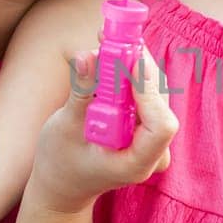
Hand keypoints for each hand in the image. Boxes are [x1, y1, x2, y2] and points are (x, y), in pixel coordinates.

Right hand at [25, 45, 176, 214]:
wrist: (64, 184)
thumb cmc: (61, 163)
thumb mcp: (65, 128)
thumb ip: (80, 92)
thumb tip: (86, 55)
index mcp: (136, 162)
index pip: (161, 126)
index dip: (148, 91)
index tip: (129, 62)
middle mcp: (153, 151)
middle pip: (158, 99)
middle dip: (136, 65)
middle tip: (110, 38)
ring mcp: (152, 137)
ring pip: (153, 90)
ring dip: (132, 63)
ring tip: (106, 41)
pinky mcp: (145, 123)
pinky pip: (144, 91)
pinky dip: (128, 71)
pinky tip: (110, 53)